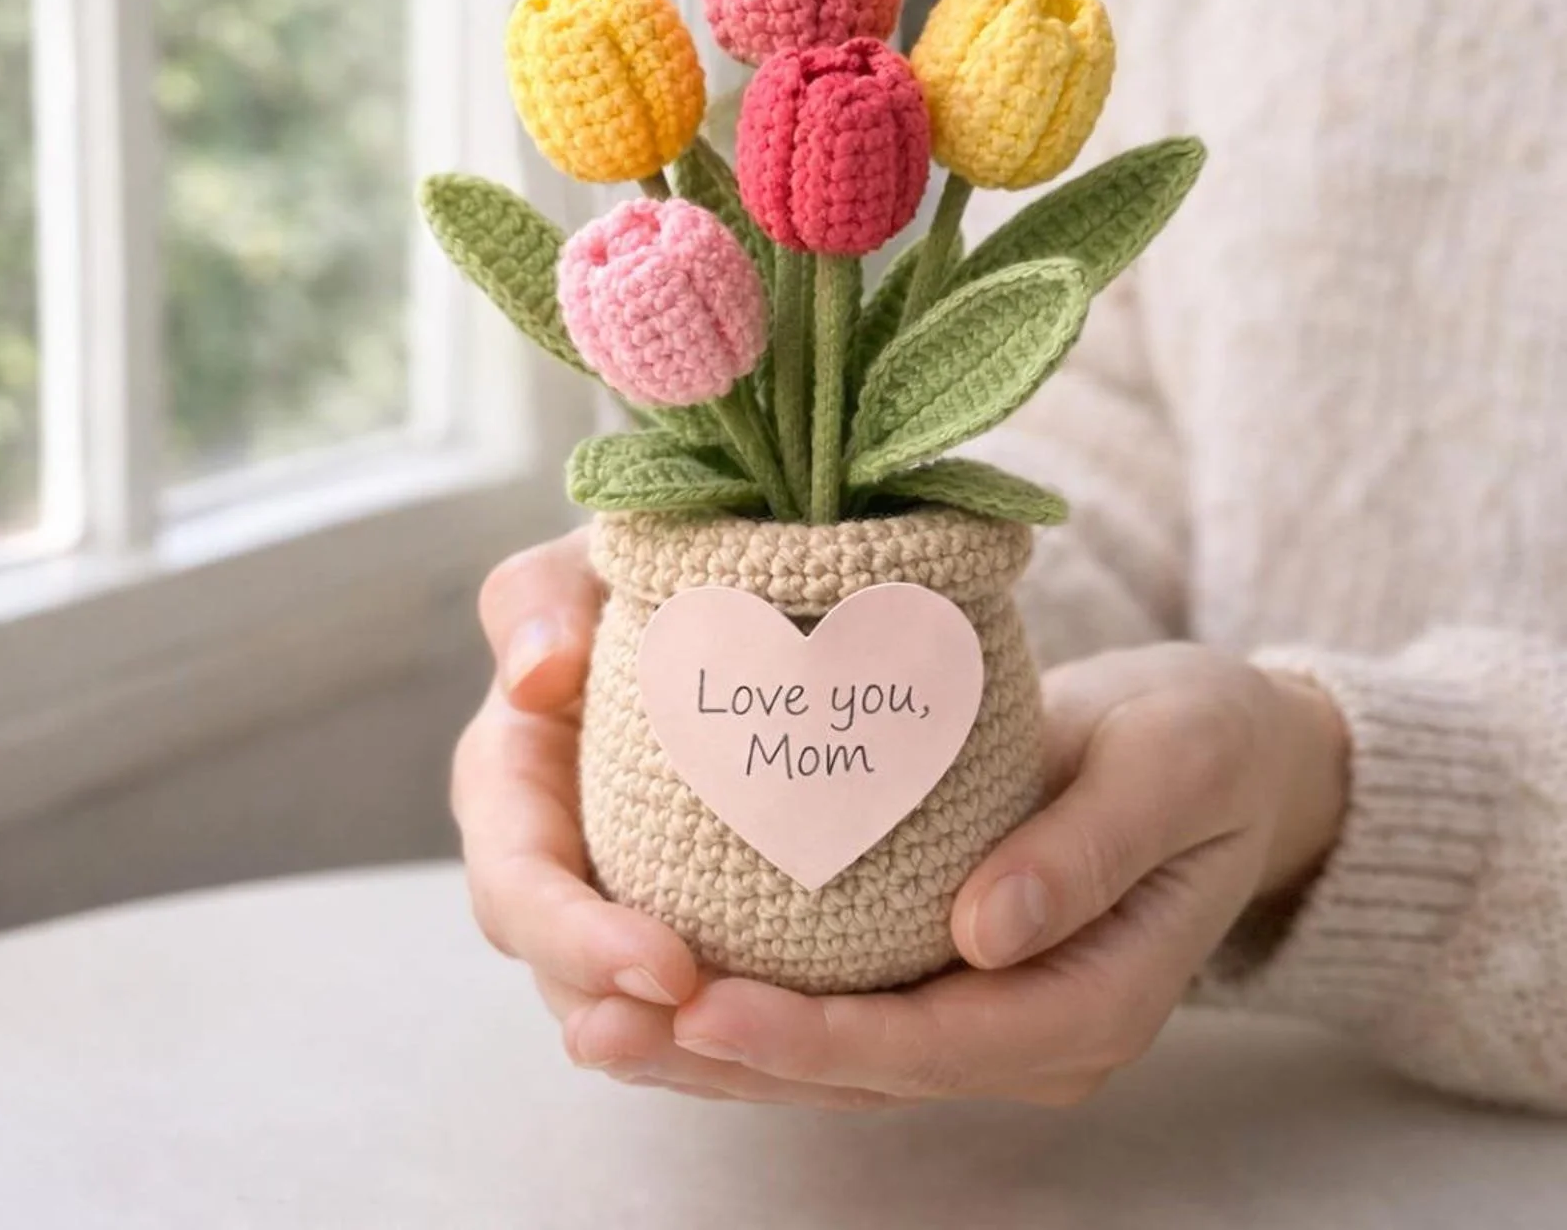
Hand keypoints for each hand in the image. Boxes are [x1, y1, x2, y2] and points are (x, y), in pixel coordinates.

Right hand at [454, 531, 899, 1107]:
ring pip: (637, 1003)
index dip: (578, 940)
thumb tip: (535, 679)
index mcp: (510, 785)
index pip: (519, 887)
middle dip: (634, 1022)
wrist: (710, 590)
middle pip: (570, 975)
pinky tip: (820, 1033)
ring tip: (774, 1061)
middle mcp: (552, 859)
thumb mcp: (579, 567)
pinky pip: (708, 982)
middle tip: (720, 1030)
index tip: (667, 964)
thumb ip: (537, 602)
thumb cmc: (635, 570)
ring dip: (691, 1048)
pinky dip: (750, 1019)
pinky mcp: (690, 908)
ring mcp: (616, 892)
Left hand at [667, 643, 1348, 1105]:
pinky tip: (666, 975)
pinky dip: (754, 1001)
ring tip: (597, 1020)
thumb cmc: (1202, 744)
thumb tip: (983, 934)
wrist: (1223, 750)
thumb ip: (1088, 850)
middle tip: (600, 1024)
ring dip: (718, 1047)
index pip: (933, 1044)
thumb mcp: (1169, 768)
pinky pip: (842, 1005)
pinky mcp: (951, 969)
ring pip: (837, 1059)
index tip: (705, 1004)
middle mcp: (1029, 1033)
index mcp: (1090, 1004)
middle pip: (863, 1074)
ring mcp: (988, 1011)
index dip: (814, 1037)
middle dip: (729, 1057)